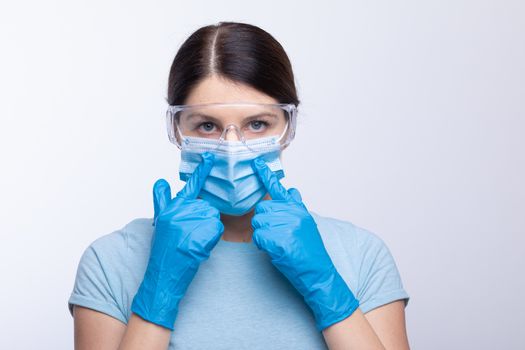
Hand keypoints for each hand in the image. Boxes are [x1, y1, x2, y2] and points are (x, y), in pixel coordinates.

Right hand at [131, 152, 223, 330]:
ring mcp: (193, 221)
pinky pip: (217, 230)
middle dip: (202, 221)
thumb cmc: (163, 249)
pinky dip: (211, 239)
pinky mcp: (203, 232)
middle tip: (188, 236)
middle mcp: (182, 211)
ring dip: (207, 231)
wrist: (164, 272)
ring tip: (191, 242)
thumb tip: (160, 181)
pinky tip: (198, 247)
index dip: (202, 171)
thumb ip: (162, 201)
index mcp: (173, 207)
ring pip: (213, 219)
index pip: (191, 186)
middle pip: (206, 207)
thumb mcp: (160, 222)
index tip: (211, 157)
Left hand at [251, 157, 359, 330]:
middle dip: (264, 224)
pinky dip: (263, 246)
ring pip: (258, 224)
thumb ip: (295, 208)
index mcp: (298, 209)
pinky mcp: (280, 240)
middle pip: (262, 210)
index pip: (280, 189)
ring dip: (263, 236)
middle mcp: (293, 214)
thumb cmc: (311, 252)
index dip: (266, 175)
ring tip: (279, 244)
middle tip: (277, 237)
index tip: (256, 163)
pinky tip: (276, 251)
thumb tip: (292, 190)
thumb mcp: (306, 224)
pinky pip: (259, 237)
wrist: (319, 273)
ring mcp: (287, 226)